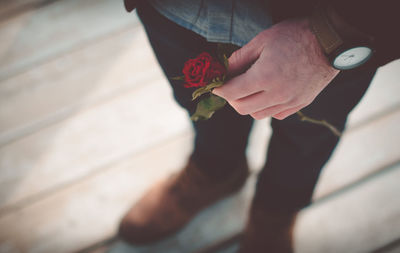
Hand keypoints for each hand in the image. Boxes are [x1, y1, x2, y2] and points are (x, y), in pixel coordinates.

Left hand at [212, 18, 338, 119]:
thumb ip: (240, 58)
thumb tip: (224, 70)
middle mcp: (277, 94)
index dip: (220, 90)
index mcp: (264, 77)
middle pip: (242, 108)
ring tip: (249, 91)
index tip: (216, 86)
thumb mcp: (263, 40)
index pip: (232, 93)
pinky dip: (266, 108)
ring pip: (258, 115)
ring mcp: (290, 102)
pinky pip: (275, 115)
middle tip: (231, 88)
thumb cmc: (296, 36)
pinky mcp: (300, 104)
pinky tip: (267, 95)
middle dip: (231, 99)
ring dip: (248, 105)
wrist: (330, 41)